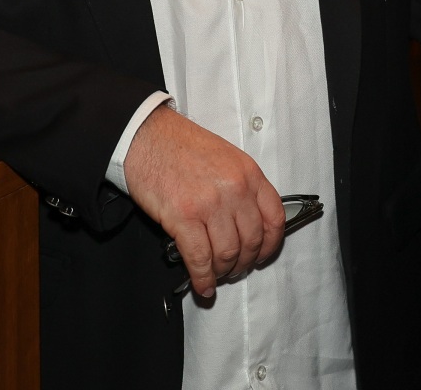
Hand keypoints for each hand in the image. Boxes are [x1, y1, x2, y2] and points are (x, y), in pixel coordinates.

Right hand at [123, 106, 284, 298]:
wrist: (146, 137)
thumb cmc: (181, 146)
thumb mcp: (226, 157)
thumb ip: (242, 186)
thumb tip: (246, 223)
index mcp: (248, 172)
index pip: (275, 218)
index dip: (270, 244)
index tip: (263, 255)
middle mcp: (234, 188)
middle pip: (252, 240)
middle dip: (245, 262)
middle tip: (236, 269)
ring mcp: (210, 204)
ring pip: (228, 254)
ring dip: (224, 271)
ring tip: (217, 275)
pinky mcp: (183, 217)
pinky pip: (200, 258)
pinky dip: (203, 277)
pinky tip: (202, 284)